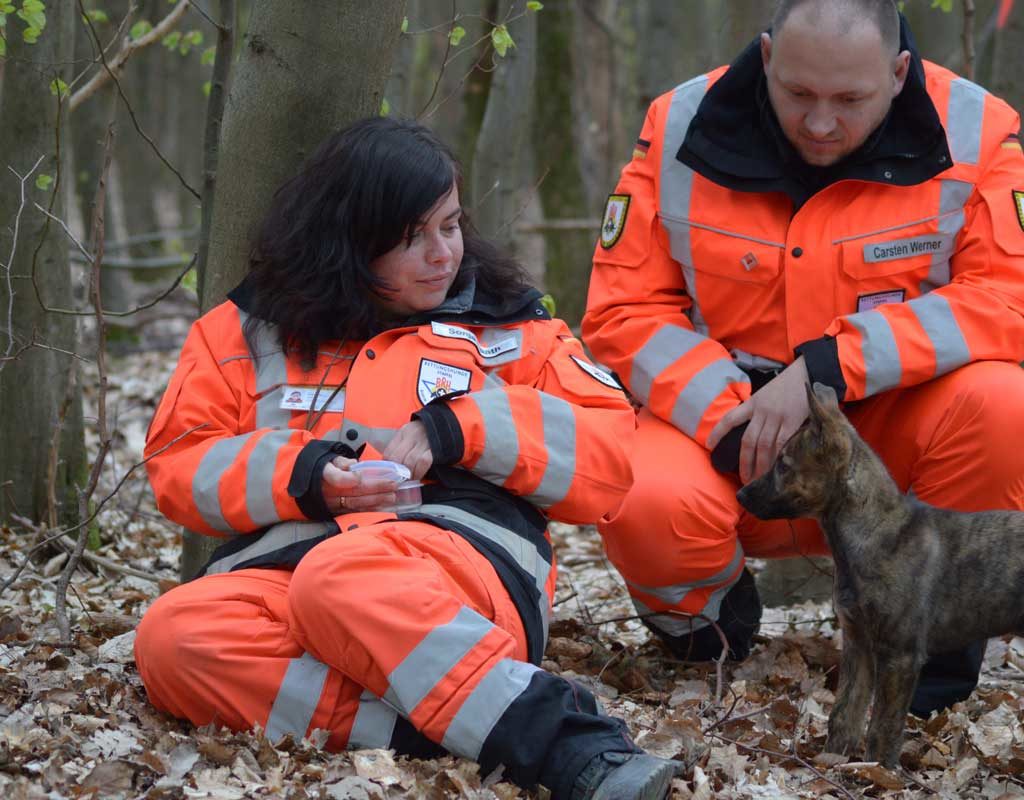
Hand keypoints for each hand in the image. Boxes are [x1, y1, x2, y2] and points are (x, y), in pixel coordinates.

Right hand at [321, 456, 398, 514]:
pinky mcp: (337, 512)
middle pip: (353, 491)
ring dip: (376, 501)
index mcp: (325, 475)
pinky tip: (381, 507)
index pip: (335, 477)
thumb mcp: (330, 460)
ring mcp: (333, 503)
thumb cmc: (325, 469)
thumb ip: (342, 461)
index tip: (361, 475)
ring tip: (391, 497)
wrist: (309, 485)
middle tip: (392, 485)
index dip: (348, 478)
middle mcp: (329, 491)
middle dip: (376, 488)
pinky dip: (369, 510)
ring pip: (355, 503)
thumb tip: (353, 464)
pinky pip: (354, 512)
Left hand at [382, 420, 433, 479]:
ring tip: (409, 479)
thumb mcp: (411, 435)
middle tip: (400, 480)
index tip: (391, 474)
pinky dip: (419, 472)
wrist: (446, 426)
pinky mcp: (435, 449)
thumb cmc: (426, 434)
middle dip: (397, 473)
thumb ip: (400, 447)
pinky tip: (419, 475)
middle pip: (397, 458)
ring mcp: (424, 441)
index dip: (388, 467)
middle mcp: (412, 435)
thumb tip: (390, 466)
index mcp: (404, 432)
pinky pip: (423, 462)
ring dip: (408, 474)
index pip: (388, 453)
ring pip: (409, 462)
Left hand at [707, 357, 809, 482]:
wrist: (808, 372)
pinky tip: (775, 470)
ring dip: (760, 465)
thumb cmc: (787, 385)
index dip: (718, 433)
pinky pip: (782, 443)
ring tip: (759, 480)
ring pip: (764, 445)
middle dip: (744, 462)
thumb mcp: (766, 394)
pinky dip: (777, 458)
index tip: (709, 446)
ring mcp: (777, 416)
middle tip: (744, 479)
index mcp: (753, 403)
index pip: (730, 419)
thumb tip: (753, 433)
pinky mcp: (793, 421)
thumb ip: (758, 410)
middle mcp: (762, 411)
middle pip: (748, 440)